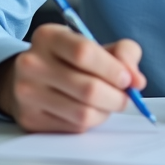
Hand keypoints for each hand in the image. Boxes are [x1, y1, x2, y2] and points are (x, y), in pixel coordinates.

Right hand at [0, 23, 146, 132]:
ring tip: (108, 103)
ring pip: (83, 113)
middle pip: (88, 89)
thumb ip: (123, 53)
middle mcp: (32, 63)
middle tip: (125, 97)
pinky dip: (91, 122)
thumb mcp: (94, 44)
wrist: (30, 77)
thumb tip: (137, 80)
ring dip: (106, 112)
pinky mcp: (30, 118)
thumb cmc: (69, 59)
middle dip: (116, 97)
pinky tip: (90, 110)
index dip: (112, 69)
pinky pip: (74, 127)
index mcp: (49, 36)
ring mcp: (28, 93)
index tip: (127, 79)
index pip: (84, 53)